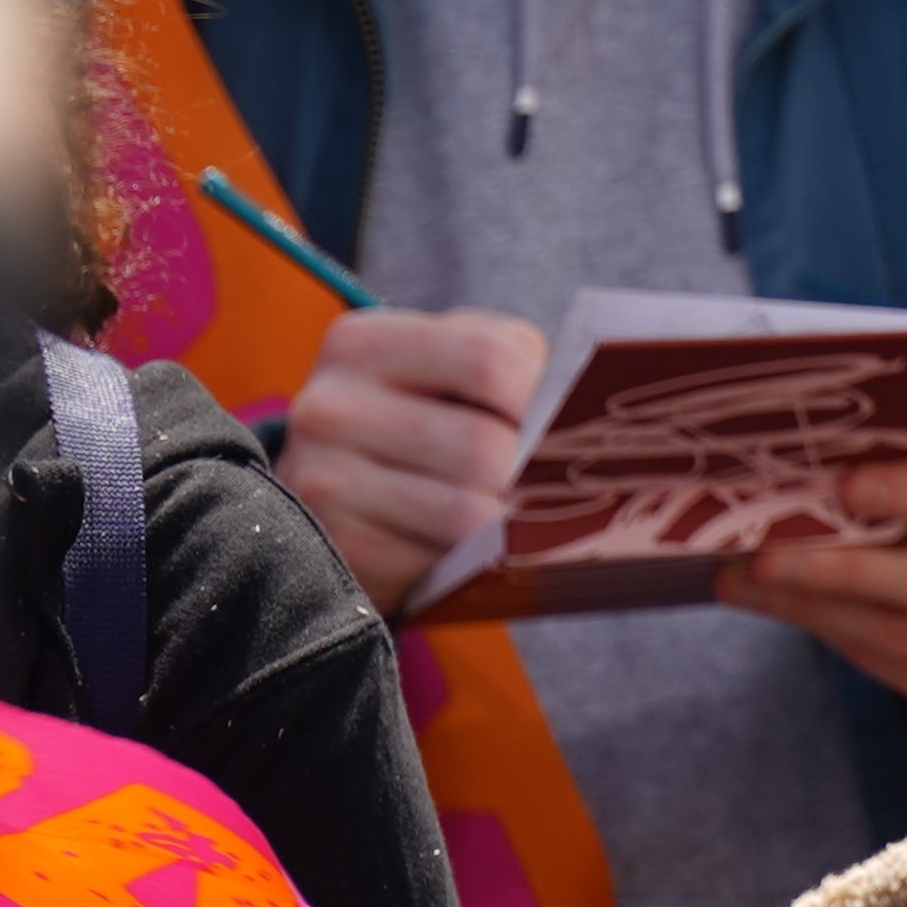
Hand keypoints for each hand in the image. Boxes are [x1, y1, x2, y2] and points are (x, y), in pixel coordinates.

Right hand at [274, 307, 547, 613]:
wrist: (331, 496)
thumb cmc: (417, 418)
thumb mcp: (447, 371)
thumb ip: (509, 366)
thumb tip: (587, 407)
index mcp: (363, 342)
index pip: (487, 359)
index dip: (546, 396)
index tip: (573, 424)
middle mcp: (328, 407)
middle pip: (480, 445)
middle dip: (534, 474)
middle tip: (565, 487)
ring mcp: (320, 483)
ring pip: (463, 512)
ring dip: (510, 524)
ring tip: (538, 521)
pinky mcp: (333, 548)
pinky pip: (432, 563)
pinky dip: (469, 563)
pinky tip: (480, 552)